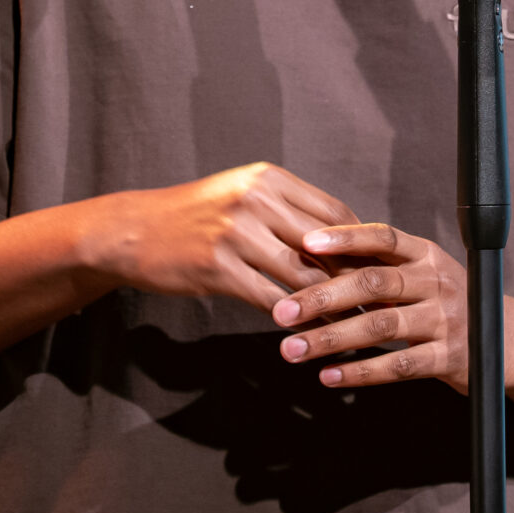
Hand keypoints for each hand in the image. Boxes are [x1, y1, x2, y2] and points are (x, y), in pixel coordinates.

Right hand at [88, 163, 357, 312]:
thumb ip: (288, 210)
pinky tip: (307, 333)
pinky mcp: (218, 267)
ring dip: (329, 304)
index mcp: (269, 179)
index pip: (333, 211)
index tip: (379, 269)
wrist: (134, 230)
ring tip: (353, 325)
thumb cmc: (197, 216)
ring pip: (301, 274)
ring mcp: (236, 233)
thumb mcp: (243, 195)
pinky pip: (270, 298)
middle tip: (378, 303)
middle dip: (354, 276)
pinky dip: (293, 319)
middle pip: (325, 243)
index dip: (361, 243)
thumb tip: (343, 238)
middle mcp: (256, 199)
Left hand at [275, 223, 476, 391]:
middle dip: (322, 296)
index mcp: (426, 255)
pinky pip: (399, 365)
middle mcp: (437, 282)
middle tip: (282, 311)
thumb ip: (380, 267)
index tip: (305, 243)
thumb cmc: (450, 304)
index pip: (382, 237)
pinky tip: (329, 375)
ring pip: (380, 326)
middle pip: (373, 283)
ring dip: (331, 338)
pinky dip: (360, 371)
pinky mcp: (450, 358)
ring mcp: (445, 320)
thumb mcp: (423, 275)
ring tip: (292, 349)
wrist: (512, 341)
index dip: (345, 238)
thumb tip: (314, 257)